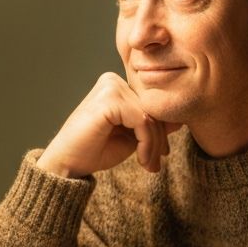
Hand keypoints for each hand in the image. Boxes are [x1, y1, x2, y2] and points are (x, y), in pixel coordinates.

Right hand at [37, 72, 180, 177]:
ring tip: (149, 165)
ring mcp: (109, 87)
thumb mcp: (132, 137)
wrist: (67, 165)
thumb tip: (179, 119)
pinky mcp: (108, 99)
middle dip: (159, 140)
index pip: (151, 104)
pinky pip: (143, 120)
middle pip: (153, 108)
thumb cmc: (95, 151)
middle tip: (155, 165)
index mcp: (116, 85)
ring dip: (154, 145)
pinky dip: (147, 143)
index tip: (161, 154)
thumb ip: (152, 125)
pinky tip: (141, 160)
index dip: (161, 131)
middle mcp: (112, 81)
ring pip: (150, 116)